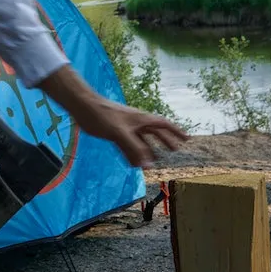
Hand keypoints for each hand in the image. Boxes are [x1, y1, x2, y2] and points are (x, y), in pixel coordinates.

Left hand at [40, 64, 187, 168]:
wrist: (83, 107)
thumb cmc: (102, 115)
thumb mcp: (120, 133)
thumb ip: (134, 149)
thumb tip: (149, 165)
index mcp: (141, 119)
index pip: (163, 125)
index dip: (176, 132)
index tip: (187, 138)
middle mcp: (135, 122)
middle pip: (154, 132)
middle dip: (165, 140)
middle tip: (176, 149)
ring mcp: (124, 127)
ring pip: (141, 140)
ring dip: (148, 150)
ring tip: (156, 160)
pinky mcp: (114, 132)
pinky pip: (127, 145)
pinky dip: (132, 154)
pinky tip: (133, 163)